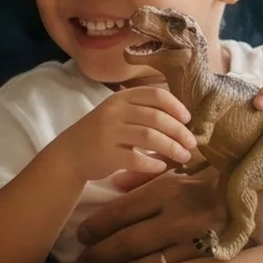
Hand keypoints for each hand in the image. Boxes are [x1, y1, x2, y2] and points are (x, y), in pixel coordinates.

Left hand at [70, 165, 229, 262]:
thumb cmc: (232, 174)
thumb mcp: (193, 165)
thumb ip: (153, 173)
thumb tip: (117, 183)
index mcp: (174, 187)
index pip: (124, 210)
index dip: (99, 226)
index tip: (81, 236)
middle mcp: (182, 215)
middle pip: (129, 241)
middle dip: (99, 256)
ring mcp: (200, 242)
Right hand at [73, 83, 193, 189]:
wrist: (70, 154)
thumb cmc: (101, 133)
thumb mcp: (117, 113)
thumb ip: (142, 111)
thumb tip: (179, 119)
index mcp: (121, 98)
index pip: (154, 95)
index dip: (175, 106)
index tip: (188, 119)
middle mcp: (115, 112)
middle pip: (156, 117)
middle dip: (178, 131)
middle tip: (192, 143)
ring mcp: (110, 133)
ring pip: (149, 137)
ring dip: (171, 147)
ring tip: (184, 156)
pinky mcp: (107, 154)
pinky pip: (136, 158)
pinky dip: (152, 163)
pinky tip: (162, 167)